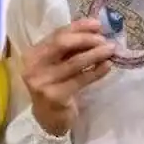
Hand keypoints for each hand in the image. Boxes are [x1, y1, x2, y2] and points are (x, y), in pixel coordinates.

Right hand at [21, 19, 114, 135]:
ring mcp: (42, 82)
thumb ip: (70, 49)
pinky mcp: (55, 96)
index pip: (57, 34)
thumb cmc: (55, 86)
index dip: (78, 27)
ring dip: (95, 54)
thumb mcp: (57, 64)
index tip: (98, 24)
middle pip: (62, 43)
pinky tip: (107, 66)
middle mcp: (33, 66)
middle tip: (104, 40)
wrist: (49, 119)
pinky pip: (81, 80)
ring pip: (74, 62)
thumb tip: (95, 30)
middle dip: (86, 39)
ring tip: (111, 50)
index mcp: (33, 53)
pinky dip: (96, 71)